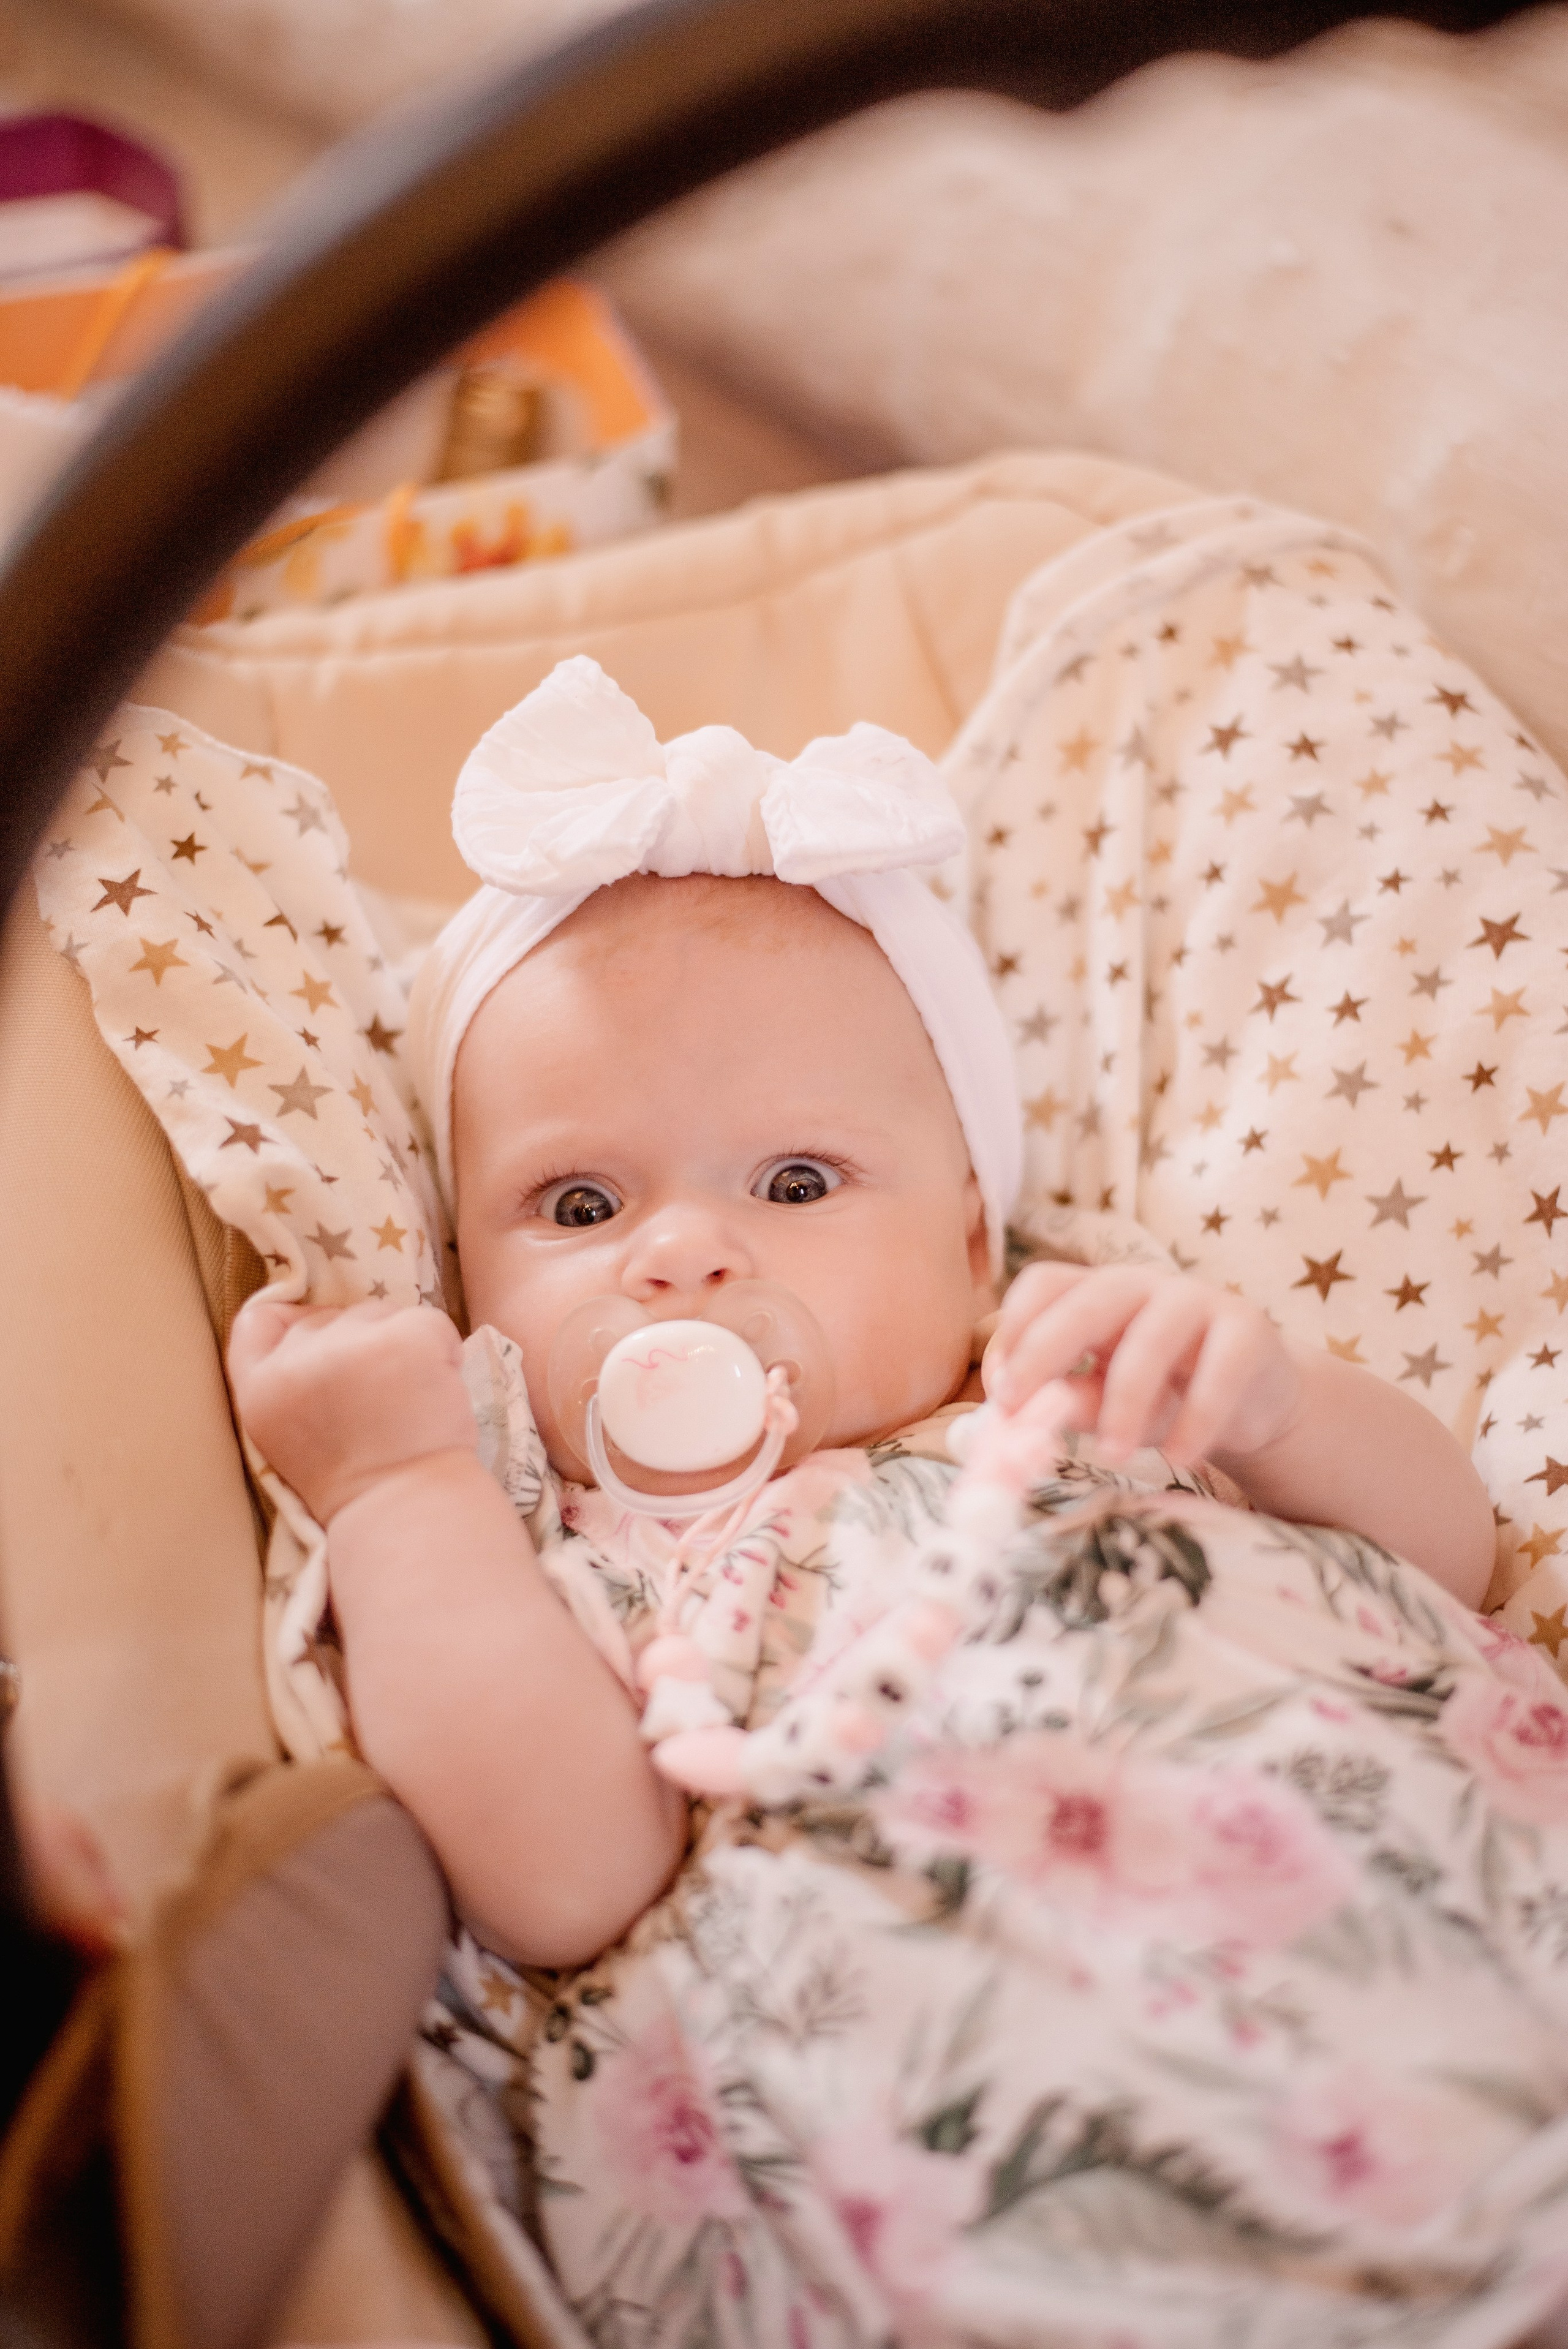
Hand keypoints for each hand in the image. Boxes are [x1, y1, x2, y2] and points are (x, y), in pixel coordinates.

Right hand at [227, 1295, 475, 1523]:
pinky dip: (443, 1351)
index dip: (293, 1321)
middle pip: (329, 1317)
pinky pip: (429, 1321)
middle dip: (359, 1346)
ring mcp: (350, 1346)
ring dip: (402, 1348)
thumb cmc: (359, 1485)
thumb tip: (328, 1327)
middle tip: (381, 1399)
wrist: (406, 1514)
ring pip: (381, 1315)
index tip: (326, 1345)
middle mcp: (296, 1363)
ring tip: (410, 1402)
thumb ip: (294, 1382)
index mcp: (261, 1391)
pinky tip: (439, 1393)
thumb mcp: (292, 1438)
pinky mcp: (403, 1339)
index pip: (258, 1320)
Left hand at [983, 1261, 1302, 1468]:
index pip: (1044, 1284)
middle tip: (1019, 1407)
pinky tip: (1181, 1457)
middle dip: (1045, 1351)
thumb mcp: (1110, 1401)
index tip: (998, 1389)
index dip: (1013, 1328)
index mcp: (1098, 1292)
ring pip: (1151, 1340)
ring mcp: (1198, 1300)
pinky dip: (1197, 1418)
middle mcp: (1143, 1284)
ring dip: (1125, 1402)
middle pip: (1088, 1301)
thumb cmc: (1166, 1396)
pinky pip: (1218, 1370)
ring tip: (1112, 1455)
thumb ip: (1073, 1402)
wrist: (1254, 1402)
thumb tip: (1022, 1417)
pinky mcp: (1248, 1329)